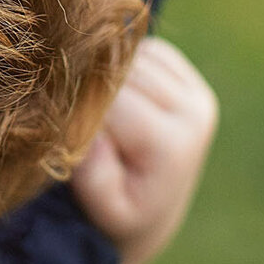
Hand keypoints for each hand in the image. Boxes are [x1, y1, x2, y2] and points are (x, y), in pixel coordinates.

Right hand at [71, 35, 218, 263]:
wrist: (150, 215)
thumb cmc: (120, 215)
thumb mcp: (106, 212)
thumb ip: (97, 181)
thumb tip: (96, 135)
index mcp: (174, 145)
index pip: (113, 100)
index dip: (80, 108)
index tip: (67, 132)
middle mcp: (194, 113)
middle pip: (123, 71)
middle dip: (92, 88)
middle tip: (77, 119)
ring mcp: (196, 93)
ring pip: (133, 53)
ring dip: (106, 73)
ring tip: (95, 109)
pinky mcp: (188, 78)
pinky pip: (145, 48)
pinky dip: (122, 61)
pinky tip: (114, 93)